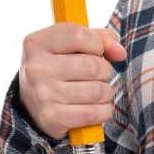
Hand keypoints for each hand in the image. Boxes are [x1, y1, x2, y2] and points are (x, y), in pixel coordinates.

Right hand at [16, 22, 127, 138]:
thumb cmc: (60, 67)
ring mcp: (42, 94)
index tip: (96, 51)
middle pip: (93, 66)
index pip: (79, 36)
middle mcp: (36, 68)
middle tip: (98, 75)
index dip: (97, 44)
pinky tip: (96, 107)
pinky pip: (93, 113)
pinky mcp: (51, 118)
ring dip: (105, 92)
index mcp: (37, 43)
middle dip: (105, 71)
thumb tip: (120, 53)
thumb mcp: (73, 45)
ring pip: (97, 91)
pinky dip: (103, 111)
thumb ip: (101, 38)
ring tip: (95, 91)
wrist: (33, 105)